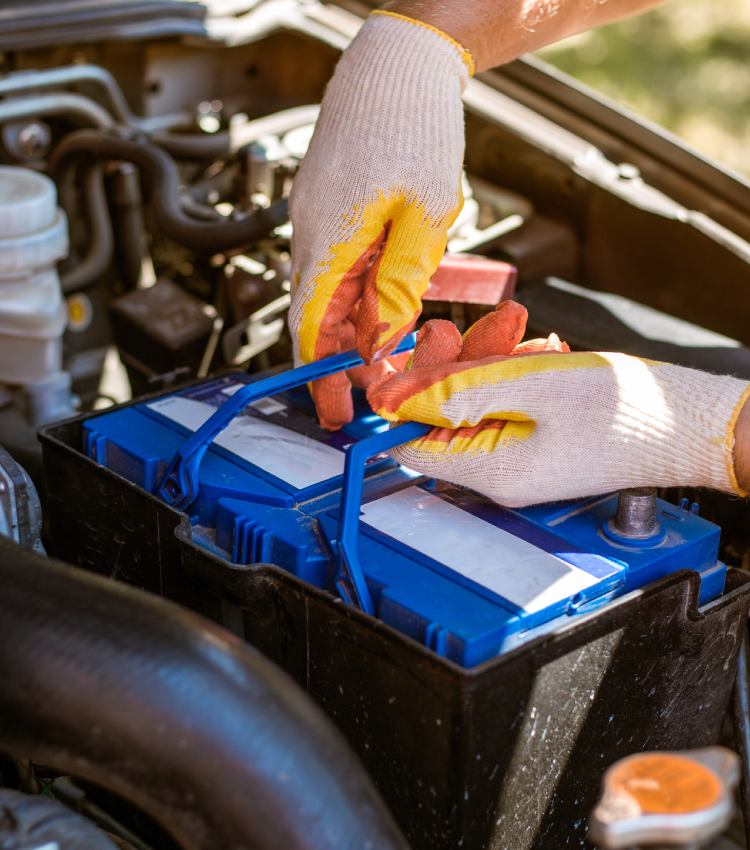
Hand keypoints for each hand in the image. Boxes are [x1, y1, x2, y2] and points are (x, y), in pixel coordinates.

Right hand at [289, 10, 472, 429]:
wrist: (398, 62)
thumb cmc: (416, 124)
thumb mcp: (427, 214)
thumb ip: (402, 280)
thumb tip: (384, 334)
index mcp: (329, 239)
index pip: (313, 326)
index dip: (322, 373)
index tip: (335, 408)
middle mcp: (309, 232)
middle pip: (316, 315)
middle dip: (340, 359)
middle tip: (369, 391)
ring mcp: (314, 218)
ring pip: (327, 291)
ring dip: (353, 326)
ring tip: (388, 352)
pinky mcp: (328, 207)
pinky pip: (336, 264)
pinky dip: (356, 293)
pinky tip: (384, 301)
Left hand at [368, 302, 749, 506]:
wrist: (692, 423)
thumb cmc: (626, 411)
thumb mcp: (532, 385)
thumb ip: (458, 391)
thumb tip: (397, 396)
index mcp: (491, 468)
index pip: (412, 443)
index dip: (398, 400)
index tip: (392, 361)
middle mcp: (499, 471)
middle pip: (443, 417)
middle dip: (446, 365)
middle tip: (454, 328)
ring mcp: (521, 458)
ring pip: (478, 402)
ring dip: (486, 361)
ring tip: (513, 330)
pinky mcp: (540, 442)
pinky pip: (508, 405)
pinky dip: (513, 373)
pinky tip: (536, 350)